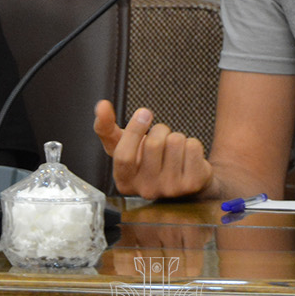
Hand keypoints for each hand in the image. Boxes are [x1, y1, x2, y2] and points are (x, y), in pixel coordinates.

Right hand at [93, 100, 212, 199]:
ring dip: (176, 137)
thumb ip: (106, 127)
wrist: (179, 177)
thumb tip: (101, 106)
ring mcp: (170, 189)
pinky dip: (192, 144)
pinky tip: (187, 157)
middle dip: (160, 130)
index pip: (124, 156)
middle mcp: (146, 189)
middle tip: (160, 137)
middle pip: (153, 144)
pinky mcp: (192, 184)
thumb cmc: (147, 160)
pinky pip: (193, 147)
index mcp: (124, 181)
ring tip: (173, 150)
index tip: (143, 112)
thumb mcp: (122, 146)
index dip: (133, 131)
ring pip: (175, 142)